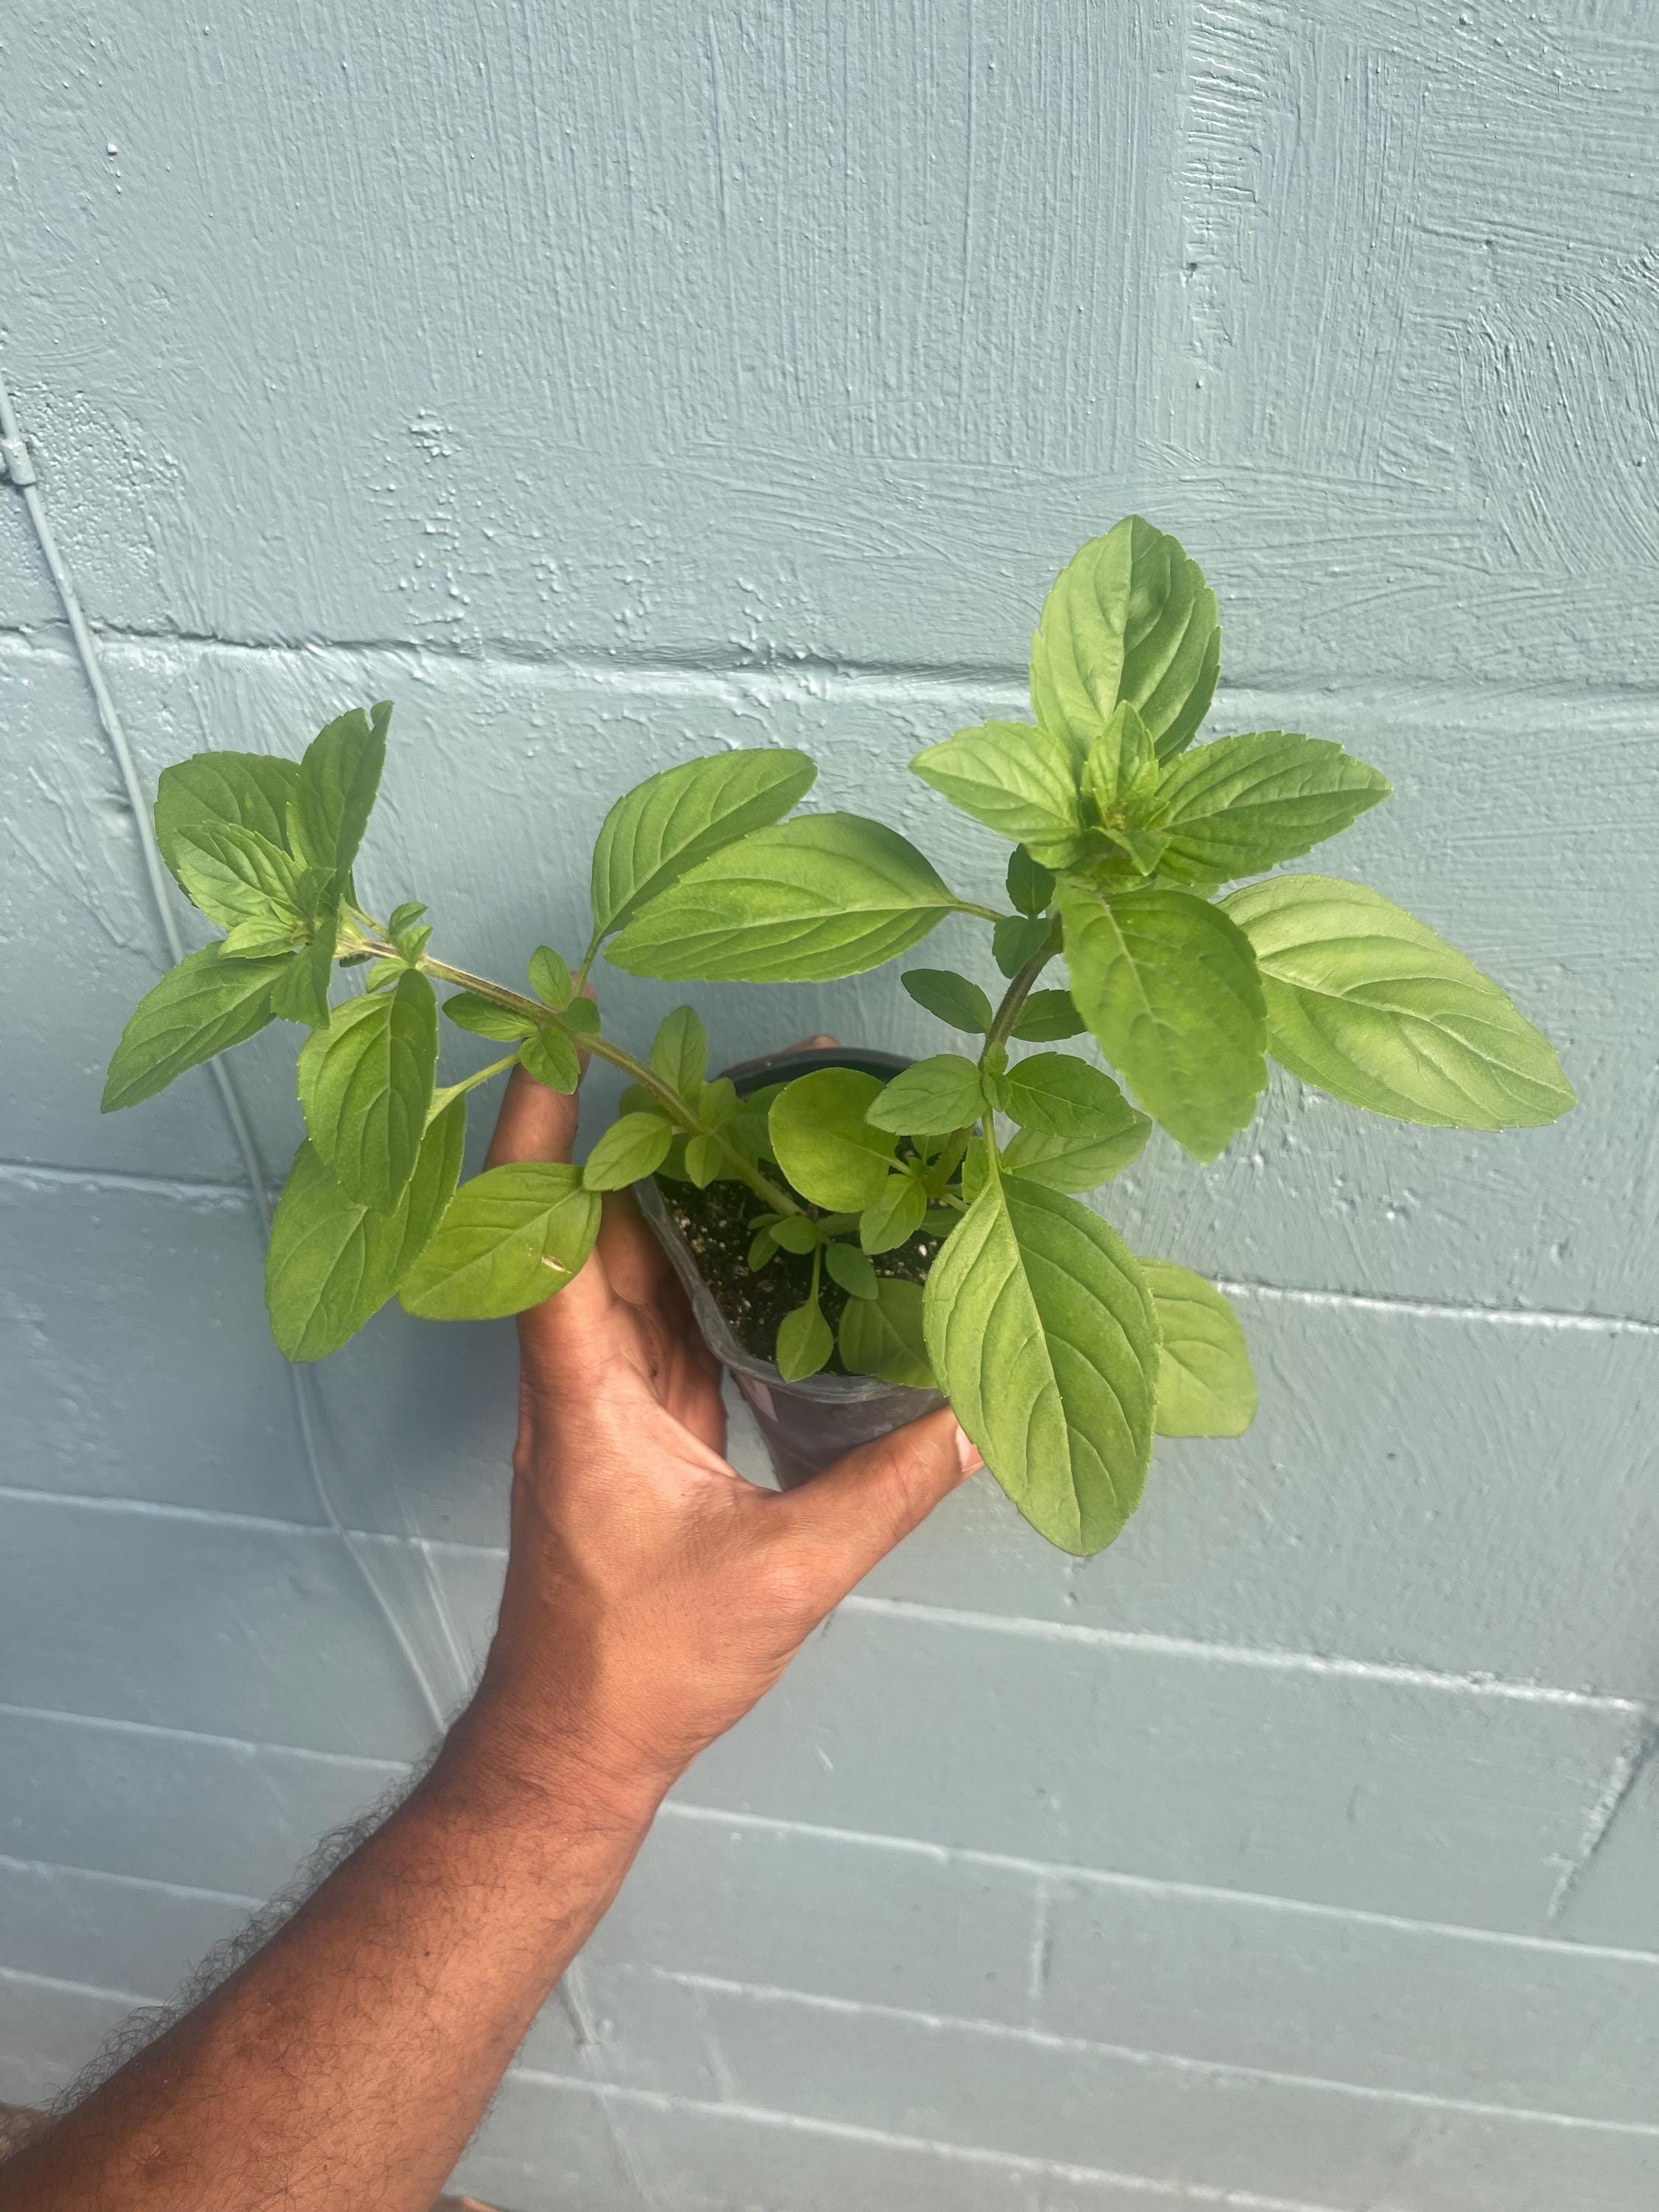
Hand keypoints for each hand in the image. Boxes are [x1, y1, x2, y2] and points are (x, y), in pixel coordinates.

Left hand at [457, 1059, 978, 1821]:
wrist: (576, 1742)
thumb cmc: (649, 1661)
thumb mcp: (787, 1572)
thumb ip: (889, 1489)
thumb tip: (981, 1418)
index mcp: (585, 1395)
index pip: (542, 1239)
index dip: (540, 1137)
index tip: (554, 1042)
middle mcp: (577, 1378)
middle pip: (583, 1228)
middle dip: (629, 1135)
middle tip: (694, 1051)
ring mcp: (599, 1399)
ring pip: (618, 1265)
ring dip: (659, 1190)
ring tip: (730, 1109)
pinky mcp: (629, 1422)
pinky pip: (652, 1311)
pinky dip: (687, 1255)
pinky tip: (745, 1222)